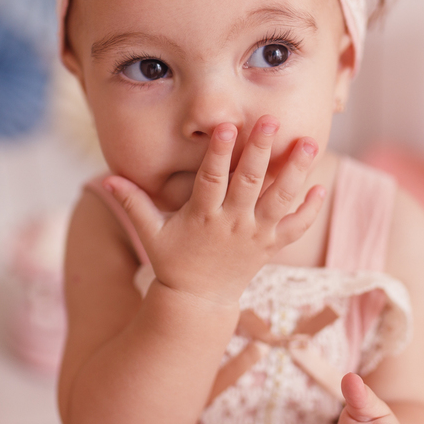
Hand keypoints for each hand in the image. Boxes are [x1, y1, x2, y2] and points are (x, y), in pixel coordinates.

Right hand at [103, 116, 325, 304]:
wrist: (200, 302)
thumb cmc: (174, 263)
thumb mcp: (151, 234)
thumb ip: (132, 203)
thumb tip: (105, 178)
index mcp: (203, 217)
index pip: (212, 179)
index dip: (219, 154)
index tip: (227, 127)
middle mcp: (233, 224)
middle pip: (250, 182)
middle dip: (260, 150)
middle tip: (271, 120)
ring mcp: (255, 235)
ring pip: (279, 200)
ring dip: (294, 171)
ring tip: (308, 142)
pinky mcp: (271, 246)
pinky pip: (295, 228)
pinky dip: (308, 209)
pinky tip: (319, 185)